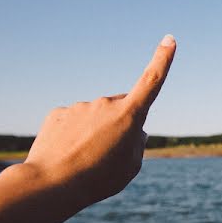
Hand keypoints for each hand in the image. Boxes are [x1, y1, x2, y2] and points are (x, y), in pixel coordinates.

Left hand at [23, 35, 176, 211]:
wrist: (52, 183)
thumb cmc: (97, 179)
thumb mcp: (129, 167)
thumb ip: (136, 144)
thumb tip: (133, 130)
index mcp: (129, 115)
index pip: (151, 81)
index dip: (163, 60)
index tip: (169, 39)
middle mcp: (105, 104)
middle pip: (120, 109)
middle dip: (120, 125)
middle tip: (109, 155)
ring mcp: (80, 106)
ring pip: (95, 118)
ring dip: (94, 134)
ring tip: (85, 161)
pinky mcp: (59, 113)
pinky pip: (73, 122)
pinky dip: (74, 136)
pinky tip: (67, 155)